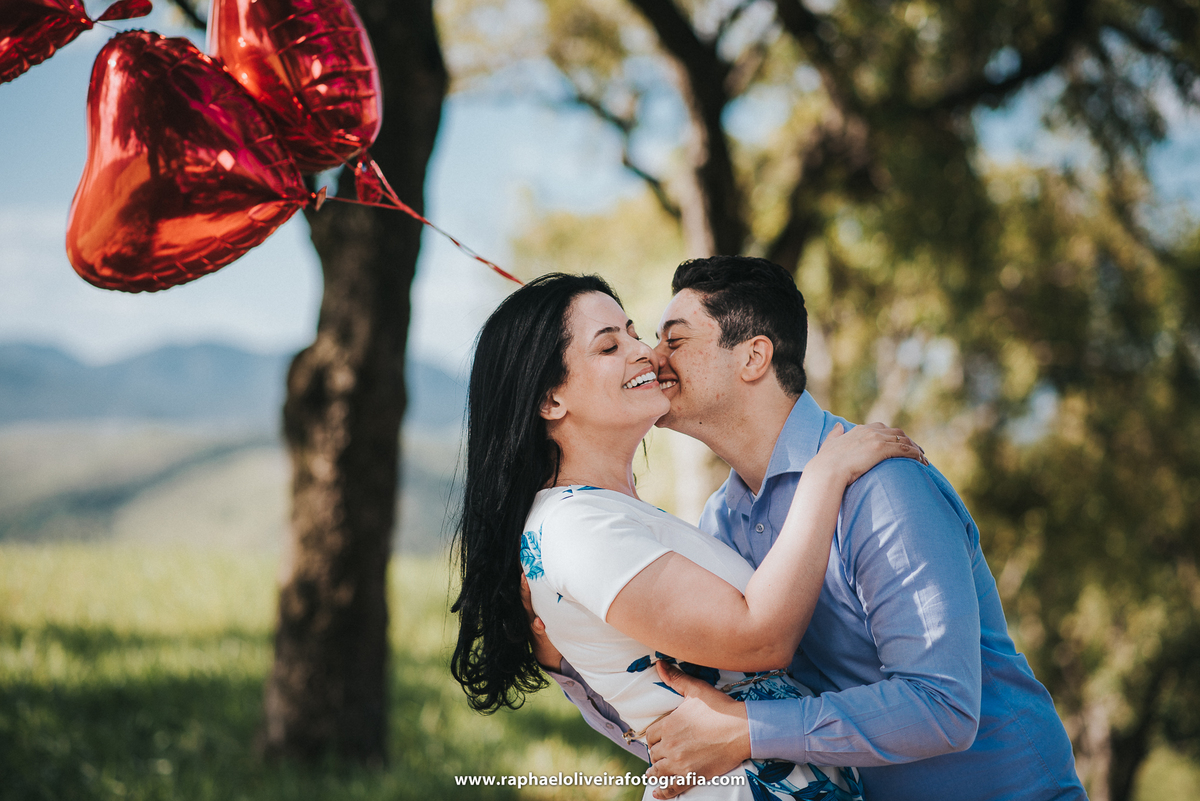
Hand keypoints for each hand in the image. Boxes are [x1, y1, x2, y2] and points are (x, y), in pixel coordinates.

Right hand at [520, 572, 563, 670]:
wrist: (547, 652)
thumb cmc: (550, 624)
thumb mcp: (549, 609)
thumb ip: (550, 596)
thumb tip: (560, 575)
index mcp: (533, 603)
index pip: (528, 587)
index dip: (526, 574)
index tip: (524, 559)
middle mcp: (530, 611)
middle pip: (525, 595)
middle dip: (524, 583)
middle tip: (524, 571)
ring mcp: (532, 622)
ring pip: (528, 609)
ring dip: (527, 598)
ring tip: (527, 587)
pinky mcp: (539, 635)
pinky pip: (537, 629)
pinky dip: (537, 625)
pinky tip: (539, 622)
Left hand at [644, 661, 749, 798]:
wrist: (742, 730)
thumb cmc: (720, 708)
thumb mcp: (696, 690)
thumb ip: (676, 678)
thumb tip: (659, 664)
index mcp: (668, 725)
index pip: (651, 735)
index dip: (654, 736)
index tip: (658, 738)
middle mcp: (670, 745)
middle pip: (654, 753)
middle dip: (657, 752)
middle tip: (662, 753)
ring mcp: (680, 763)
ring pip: (659, 770)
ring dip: (655, 771)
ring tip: (653, 772)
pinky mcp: (692, 776)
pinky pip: (672, 788)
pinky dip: (663, 792)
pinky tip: (658, 793)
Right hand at [809, 421, 926, 485]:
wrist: (827, 470)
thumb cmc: (826, 462)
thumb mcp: (829, 444)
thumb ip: (835, 434)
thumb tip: (838, 425)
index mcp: (859, 430)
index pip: (882, 428)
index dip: (893, 436)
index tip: (900, 443)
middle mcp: (870, 431)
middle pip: (897, 432)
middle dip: (909, 440)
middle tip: (917, 452)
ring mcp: (876, 439)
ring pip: (904, 440)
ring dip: (916, 449)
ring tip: (923, 459)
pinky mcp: (881, 449)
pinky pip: (904, 449)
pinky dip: (915, 454)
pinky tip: (921, 461)